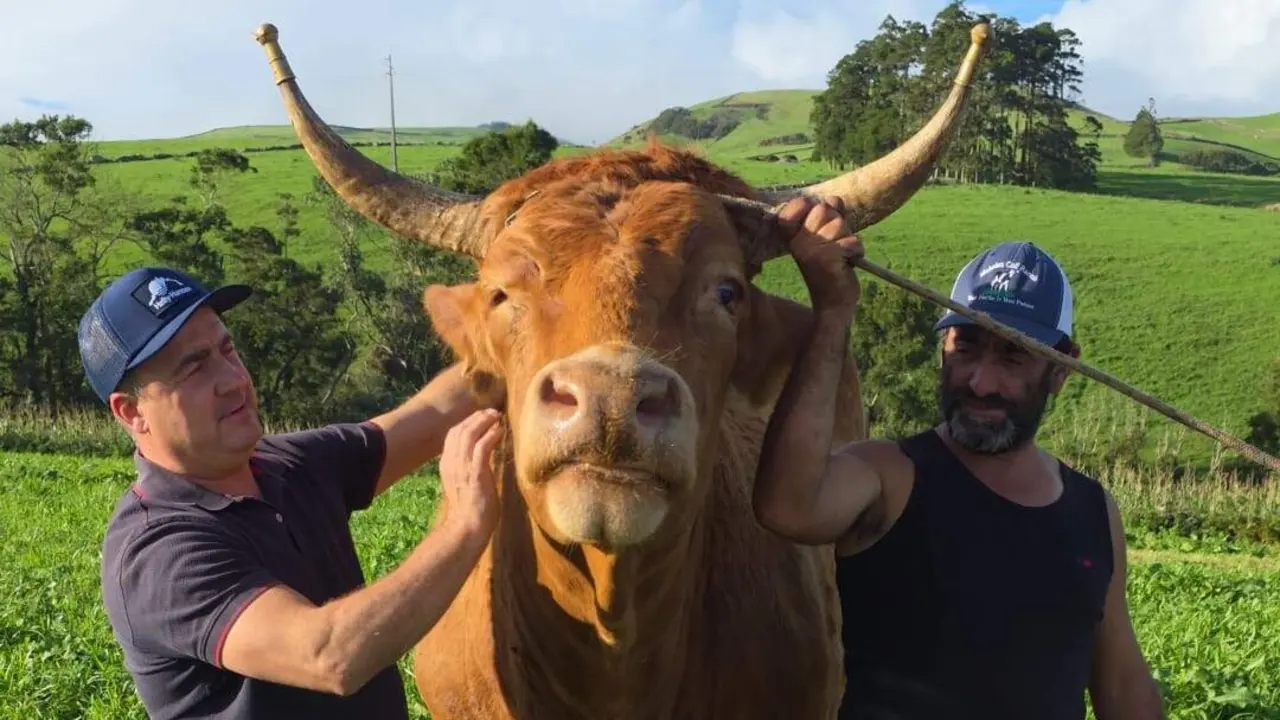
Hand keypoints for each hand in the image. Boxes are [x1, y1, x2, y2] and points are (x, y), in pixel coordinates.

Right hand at [438, 408, 503, 536]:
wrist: (467, 528)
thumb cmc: (470, 511)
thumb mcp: (465, 484)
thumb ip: (468, 469)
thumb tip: (482, 459)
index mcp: (447, 465)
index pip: (452, 435)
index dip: (467, 423)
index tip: (482, 418)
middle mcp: (451, 463)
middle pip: (459, 430)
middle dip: (476, 418)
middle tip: (492, 412)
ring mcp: (462, 467)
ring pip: (469, 434)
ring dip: (484, 422)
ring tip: (496, 417)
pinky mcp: (476, 473)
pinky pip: (482, 447)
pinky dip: (491, 435)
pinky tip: (500, 431)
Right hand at [778, 196, 863, 314]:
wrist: (834, 302)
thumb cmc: (832, 267)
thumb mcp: (827, 236)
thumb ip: (830, 215)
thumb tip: (834, 200)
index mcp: (793, 236)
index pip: (796, 205)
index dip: (810, 206)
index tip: (818, 222)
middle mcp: (798, 242)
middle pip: (822, 208)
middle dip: (837, 223)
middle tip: (834, 244)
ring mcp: (811, 250)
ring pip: (839, 224)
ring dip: (847, 238)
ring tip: (841, 255)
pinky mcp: (827, 259)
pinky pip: (851, 241)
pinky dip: (856, 251)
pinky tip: (848, 263)